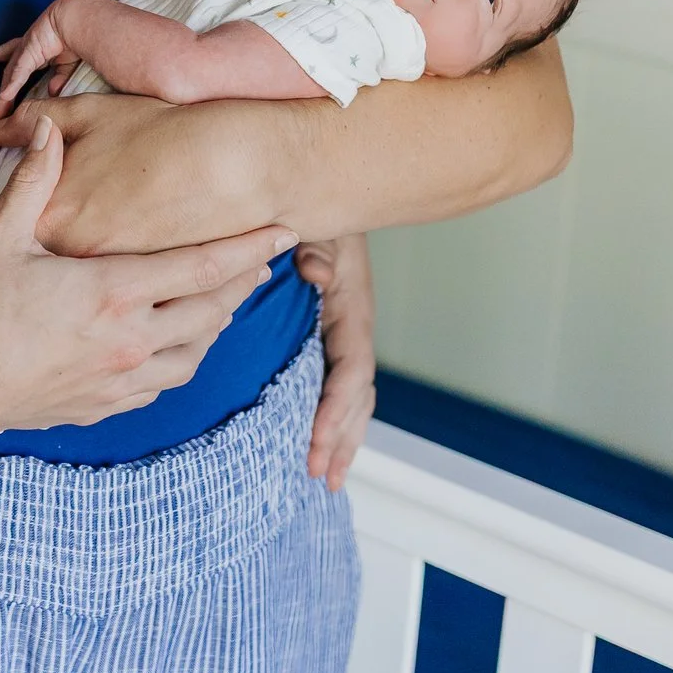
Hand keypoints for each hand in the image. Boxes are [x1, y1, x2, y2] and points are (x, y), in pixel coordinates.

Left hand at [0, 0, 83, 117]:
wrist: (76, 20)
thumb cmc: (74, 37)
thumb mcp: (67, 64)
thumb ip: (60, 78)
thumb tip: (54, 92)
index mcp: (36, 49)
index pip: (14, 57)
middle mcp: (26, 49)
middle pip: (9, 73)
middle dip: (2, 91)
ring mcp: (25, 50)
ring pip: (10, 75)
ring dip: (4, 95)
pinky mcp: (28, 51)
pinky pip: (18, 72)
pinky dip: (12, 85)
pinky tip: (5, 97)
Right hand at [0, 116, 299, 444]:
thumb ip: (32, 181)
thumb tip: (42, 125)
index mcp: (113, 291)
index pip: (202, 267)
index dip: (248, 247)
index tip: (285, 229)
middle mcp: (130, 339)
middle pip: (211, 310)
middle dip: (241, 283)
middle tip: (262, 261)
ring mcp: (121, 379)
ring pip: (195, 353)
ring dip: (216, 324)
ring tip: (224, 301)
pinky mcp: (105, 405)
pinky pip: (164, 383)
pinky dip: (181, 358)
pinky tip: (177, 344)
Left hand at [298, 233, 376, 488]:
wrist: (323, 193)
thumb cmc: (315, 213)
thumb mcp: (319, 225)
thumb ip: (316, 249)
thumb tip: (318, 276)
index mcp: (352, 309)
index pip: (350, 371)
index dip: (335, 410)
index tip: (318, 443)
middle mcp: (355, 328)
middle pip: (357, 396)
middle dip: (341, 438)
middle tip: (322, 477)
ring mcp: (347, 334)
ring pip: (353, 397)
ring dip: (344, 438)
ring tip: (328, 479)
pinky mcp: (334, 335)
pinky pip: (341, 384)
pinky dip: (336, 417)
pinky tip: (324, 443)